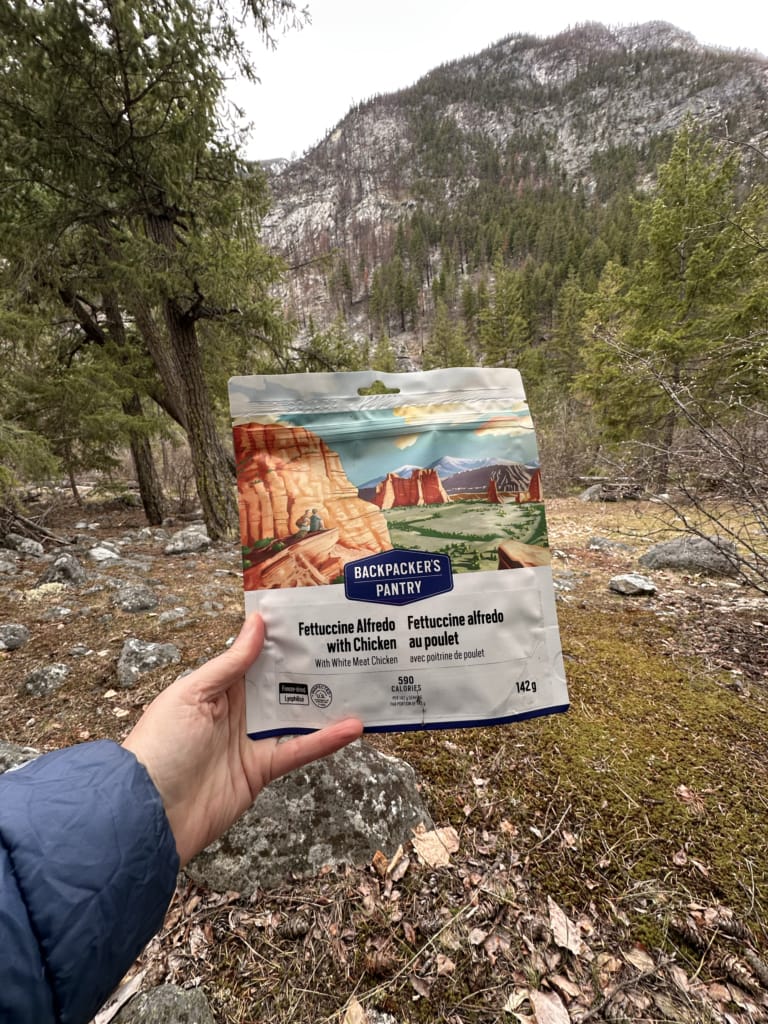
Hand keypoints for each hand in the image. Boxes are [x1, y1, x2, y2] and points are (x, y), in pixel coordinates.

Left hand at [122, 613, 362, 865]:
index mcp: (216, 687)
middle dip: (311, 668)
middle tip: (349, 647)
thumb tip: (257, 623)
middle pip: (281, 684)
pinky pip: (298, 751)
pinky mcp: (261, 770)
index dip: (281, 640)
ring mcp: (250, 741)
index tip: (313, 621)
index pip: (255, 657)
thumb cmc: (160, 745)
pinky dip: (324, 740)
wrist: (149, 814)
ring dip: (326, 703)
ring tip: (361, 685)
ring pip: (295, 716)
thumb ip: (230, 663)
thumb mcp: (192, 694)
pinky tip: (351, 728)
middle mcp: (236, 711)